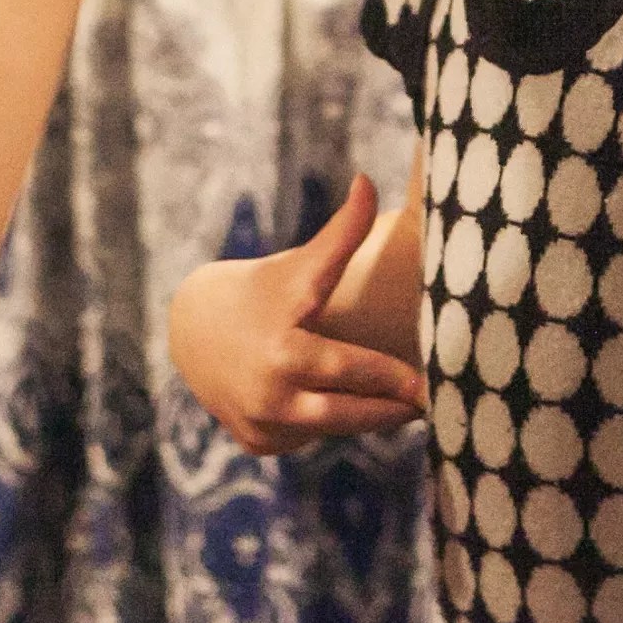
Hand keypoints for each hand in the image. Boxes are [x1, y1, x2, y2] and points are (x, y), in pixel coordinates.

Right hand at [167, 175, 426, 454]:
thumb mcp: (299, 265)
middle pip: (350, 412)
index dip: (394, 380)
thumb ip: (341, 232)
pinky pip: (309, 439)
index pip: (353, 368)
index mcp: (285, 347)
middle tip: (430, 400)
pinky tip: (346, 408)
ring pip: (333, 428)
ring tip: (403, 405)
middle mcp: (270, 392)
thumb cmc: (261, 289)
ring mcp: (262, 422)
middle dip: (393, 408)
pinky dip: (327, 425)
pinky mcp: (257, 443)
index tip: (427, 386)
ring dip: (367, 418)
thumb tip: (368, 179)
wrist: (192, 328)